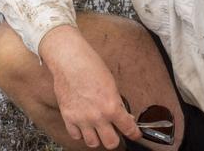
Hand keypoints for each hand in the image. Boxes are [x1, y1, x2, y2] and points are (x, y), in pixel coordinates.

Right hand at [40, 25, 140, 147]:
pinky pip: (76, 136)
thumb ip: (117, 103)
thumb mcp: (111, 84)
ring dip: (97, 137)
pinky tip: (83, 125)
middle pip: (110, 143)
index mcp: (111, 106)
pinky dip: (80, 133)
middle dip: (115, 138)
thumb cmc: (90, 66)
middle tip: (114, 132)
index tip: (135, 134)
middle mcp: (97, 116)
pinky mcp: (68, 117)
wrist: (69, 60)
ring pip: (92, 143)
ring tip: (97, 129)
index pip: (128, 129)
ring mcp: (81, 118)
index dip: (134, 133)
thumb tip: (123, 116)